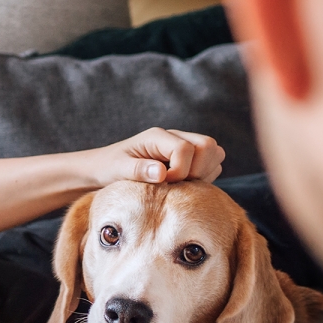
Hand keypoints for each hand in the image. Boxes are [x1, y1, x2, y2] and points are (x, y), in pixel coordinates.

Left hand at [90, 128, 224, 185]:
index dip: (179, 170)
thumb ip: (138, 170)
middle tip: (177, 183)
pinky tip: (185, 185)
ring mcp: (185, 146)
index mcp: (157, 136)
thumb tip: (162, 173)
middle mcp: (175, 137)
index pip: (185, 148)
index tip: (164, 183)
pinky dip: (205, 177)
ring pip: (215, 153)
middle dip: (198, 169)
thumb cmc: (109, 168)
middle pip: (208, 145)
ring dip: (204, 173)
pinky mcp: (191, 158)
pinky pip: (213, 165)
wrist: (106, 168)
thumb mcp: (118, 169)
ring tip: (181, 185)